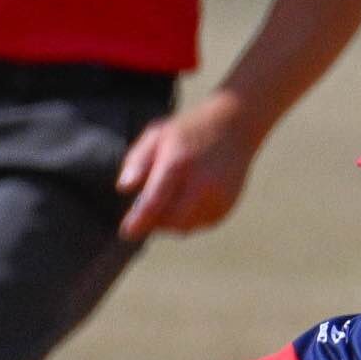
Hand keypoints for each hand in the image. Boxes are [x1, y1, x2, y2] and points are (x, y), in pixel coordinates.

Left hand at [115, 95, 261, 238]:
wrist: (235, 127)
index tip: (126, 232)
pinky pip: (201, 224)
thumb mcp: (157, 135)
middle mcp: (202, 184)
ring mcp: (219, 197)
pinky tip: (185, 201)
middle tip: (144, 214)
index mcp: (179, 163)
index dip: (140, 220)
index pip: (156, 201)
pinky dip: (188, 219)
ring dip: (170, 222)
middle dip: (154, 223)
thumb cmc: (189, 131)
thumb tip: (124, 188)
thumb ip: (137, 160)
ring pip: (186, 227)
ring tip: (164, 203)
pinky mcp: (227, 206)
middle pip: (172, 221)